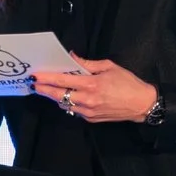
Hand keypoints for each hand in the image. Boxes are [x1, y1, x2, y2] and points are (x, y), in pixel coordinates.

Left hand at [34, 57, 157, 123]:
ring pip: (64, 104)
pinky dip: (69, 102)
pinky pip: (73, 110)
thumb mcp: (109, 67)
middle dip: (44, 89)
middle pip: (58, 95)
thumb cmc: (128, 83)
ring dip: (55, 96)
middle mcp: (87, 99)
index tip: (35, 76)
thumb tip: (72, 57)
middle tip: (34, 84)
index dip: (47, 78)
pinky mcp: (90, 119)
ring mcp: (87, 111)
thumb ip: (88, 64)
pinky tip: (68, 96)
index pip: (62, 81)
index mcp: (92, 84)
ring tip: (49, 89)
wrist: (142, 104)